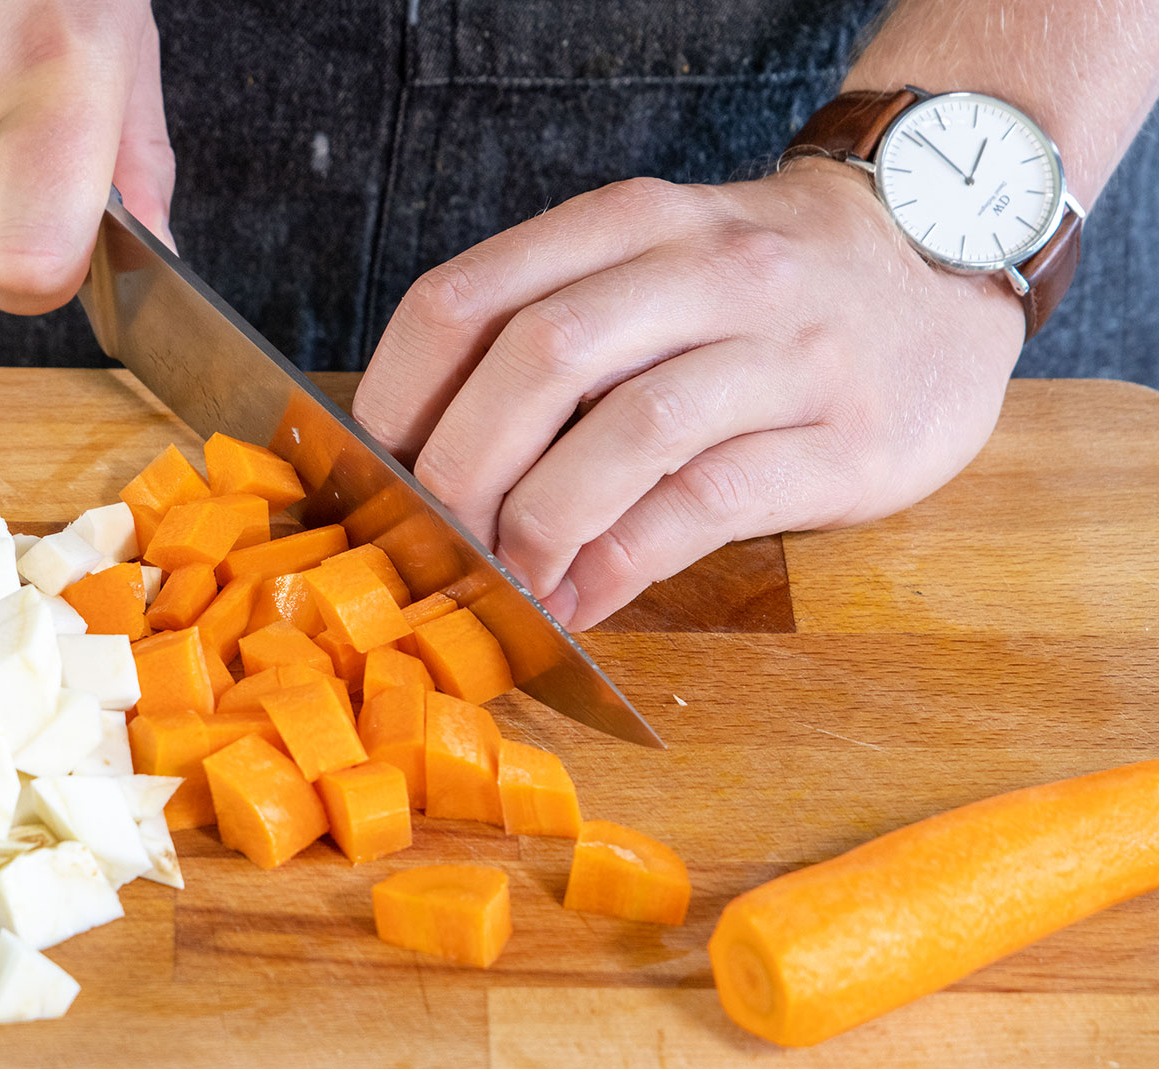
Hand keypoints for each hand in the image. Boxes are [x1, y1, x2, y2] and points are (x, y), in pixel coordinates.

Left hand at [351, 159, 1024, 629]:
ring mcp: (786, 351)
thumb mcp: (653, 265)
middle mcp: (707, 269)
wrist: (943, 267)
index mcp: (630, 224)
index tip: (372, 469)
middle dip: (462, 467)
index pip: (471, 295)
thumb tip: (424, 456)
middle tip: (433, 539)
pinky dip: (624, 561)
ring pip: (630, 430)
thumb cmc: (761, 292)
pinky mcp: (847, 437)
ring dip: (541, 522)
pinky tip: (583, 598)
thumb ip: (552, 332)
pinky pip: (709, 502)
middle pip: (541, 358)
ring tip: (507, 581)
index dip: (399, 395)